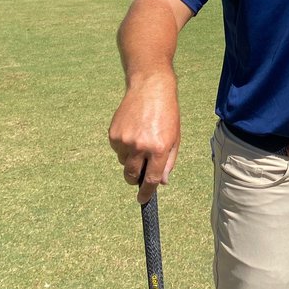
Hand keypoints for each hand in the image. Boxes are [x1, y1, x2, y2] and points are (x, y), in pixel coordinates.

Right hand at [108, 76, 180, 203]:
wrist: (150, 88)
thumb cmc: (167, 114)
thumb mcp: (175, 138)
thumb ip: (167, 162)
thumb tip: (160, 183)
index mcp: (158, 149)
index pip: (150, 179)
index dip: (146, 193)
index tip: (142, 200)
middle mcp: (140, 146)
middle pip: (132, 176)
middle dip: (135, 179)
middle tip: (139, 173)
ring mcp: (124, 140)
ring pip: (123, 162)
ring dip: (131, 158)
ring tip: (141, 139)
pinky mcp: (113, 134)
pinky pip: (117, 150)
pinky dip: (124, 147)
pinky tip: (133, 131)